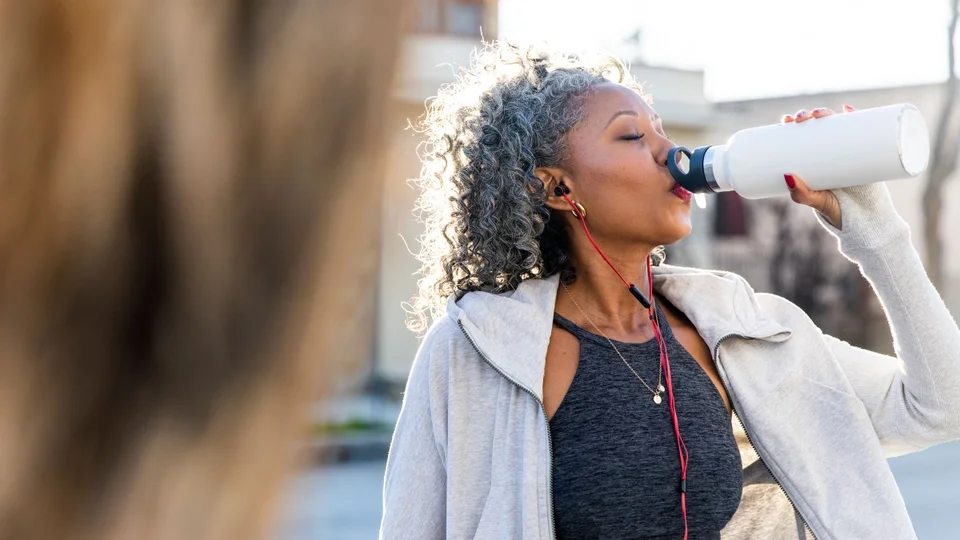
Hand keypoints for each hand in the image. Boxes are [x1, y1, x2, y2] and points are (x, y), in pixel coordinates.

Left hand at [780, 104, 855, 229]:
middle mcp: (829, 152)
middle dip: (807, 115)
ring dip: (827, 112)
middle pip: (816, 126)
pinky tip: (849, 109)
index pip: (799, 135)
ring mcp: (848, 151)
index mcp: (813, 160)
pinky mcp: (866, 153)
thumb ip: (801, 194)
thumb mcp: (816, 202)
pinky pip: (863, 132)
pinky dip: (856, 118)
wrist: (868, 222)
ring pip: (836, 125)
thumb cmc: (837, 211)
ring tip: (820, 114)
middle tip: (802, 118)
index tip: (786, 120)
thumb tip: (787, 176)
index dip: (792, 123)